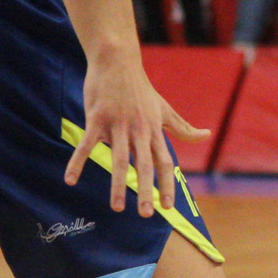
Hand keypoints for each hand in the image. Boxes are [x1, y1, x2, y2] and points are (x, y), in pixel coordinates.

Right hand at [66, 50, 211, 215]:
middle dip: (146, 190)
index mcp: (154, 130)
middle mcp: (139, 130)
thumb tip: (206, 135)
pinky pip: (87, 144)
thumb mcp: (165, 108)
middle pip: (145, 164)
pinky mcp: (97, 118)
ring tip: (116, 207)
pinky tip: (70, 180)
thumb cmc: (141, 89)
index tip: (168, 206)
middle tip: (145, 214)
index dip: (167, 184)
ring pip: (118, 159)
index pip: (165, 161)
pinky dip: (78, 162)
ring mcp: (118, 125)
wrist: (118, 62)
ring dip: (117, 184)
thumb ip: (183, 127)